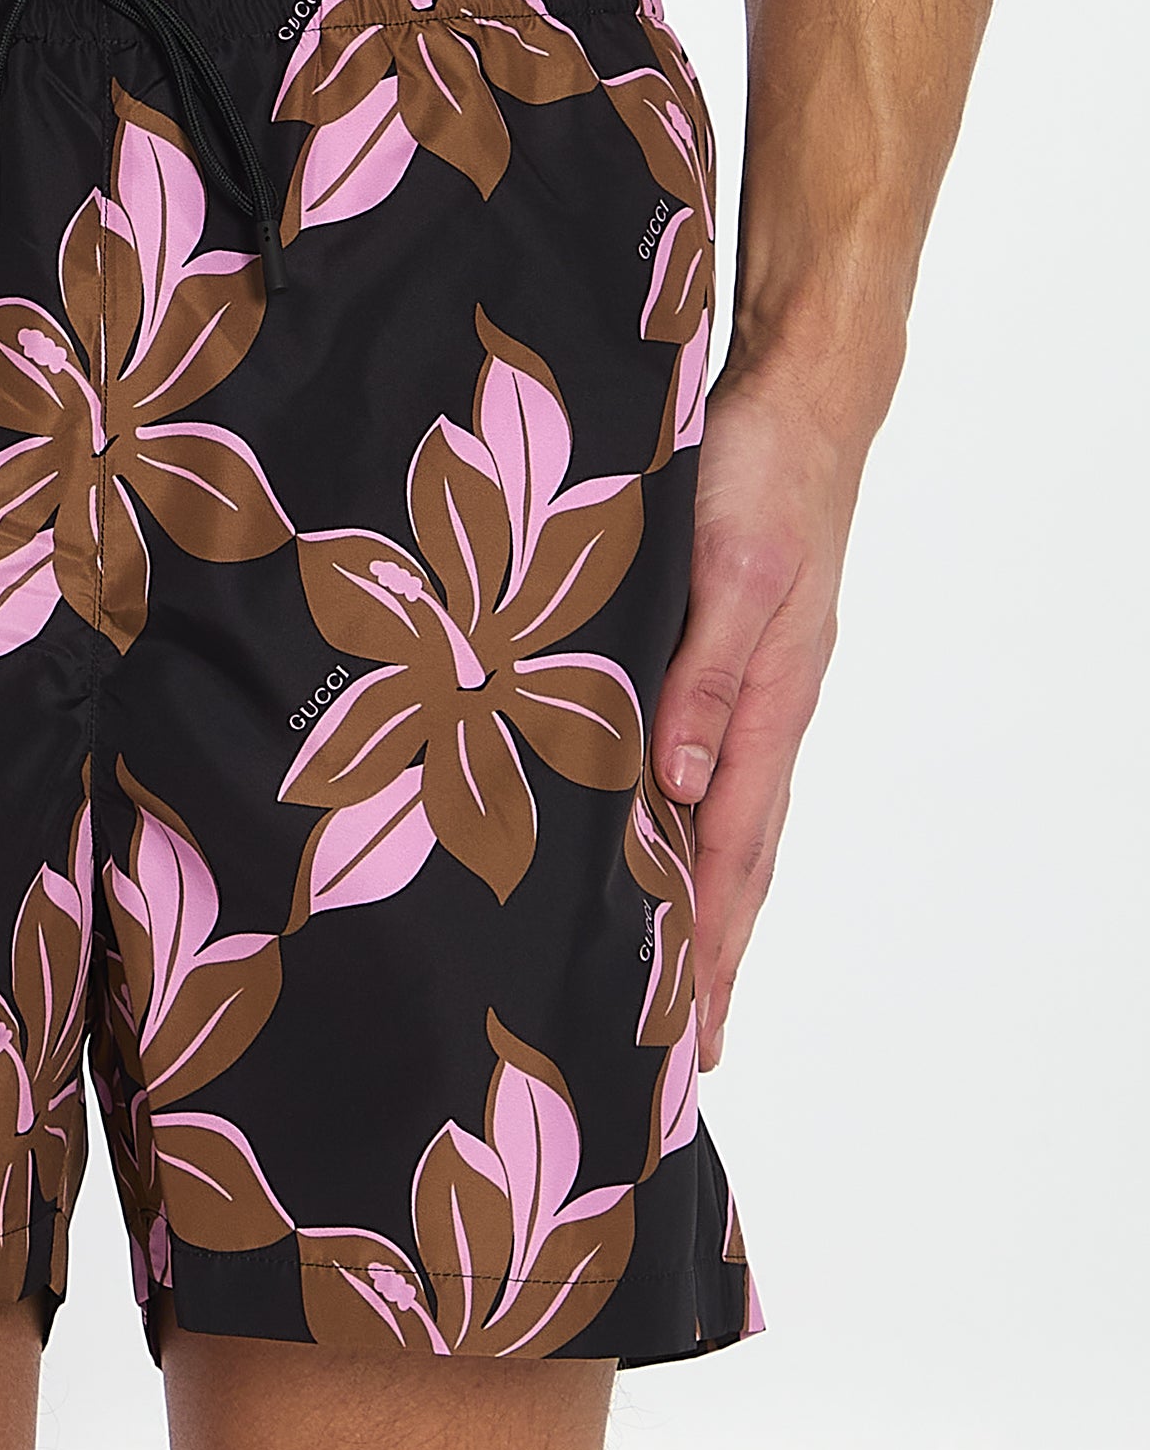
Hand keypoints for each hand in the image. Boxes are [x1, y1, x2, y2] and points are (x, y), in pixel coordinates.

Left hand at [653, 367, 861, 1068]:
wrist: (795, 399)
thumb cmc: (762, 474)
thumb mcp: (730, 571)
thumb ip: (700, 676)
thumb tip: (678, 785)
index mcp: (764, 707)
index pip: (728, 856)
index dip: (705, 945)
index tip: (688, 1030)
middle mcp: (759, 717)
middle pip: (735, 864)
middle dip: (712, 960)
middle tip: (687, 1051)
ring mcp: (747, 695)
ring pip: (722, 828)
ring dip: (701, 910)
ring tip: (676, 986)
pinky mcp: (723, 665)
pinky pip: (704, 775)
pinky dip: (684, 835)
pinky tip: (655, 856)